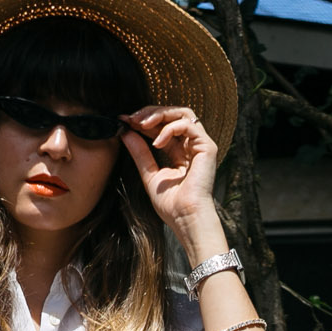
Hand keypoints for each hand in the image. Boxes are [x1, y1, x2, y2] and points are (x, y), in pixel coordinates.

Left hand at [119, 105, 222, 250]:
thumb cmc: (171, 204)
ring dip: (160, 114)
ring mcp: (200, 145)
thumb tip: (126, 133)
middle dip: (150, 113)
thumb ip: (140, 153)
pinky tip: (156, 143)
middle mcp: (191, 146)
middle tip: (132, 119)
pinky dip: (169, 129)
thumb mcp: (149, 174)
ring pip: (183, 113)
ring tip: (142, 124)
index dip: (144, 121)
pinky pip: (188, 124)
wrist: (185, 218)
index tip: (124, 121)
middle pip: (173, 114)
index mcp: (179, 152)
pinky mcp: (207, 147)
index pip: (162, 127)